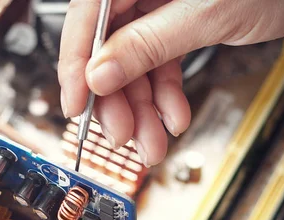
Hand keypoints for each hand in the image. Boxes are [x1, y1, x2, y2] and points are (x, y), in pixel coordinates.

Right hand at [58, 0, 283, 165]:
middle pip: (109, 48)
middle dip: (117, 99)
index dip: (76, 65)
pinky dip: (166, 96)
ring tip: (151, 142)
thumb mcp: (207, 14)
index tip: (76, 105)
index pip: (88, 18)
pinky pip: (161, 64)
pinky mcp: (179, 23)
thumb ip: (148, 43)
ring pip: (135, 63)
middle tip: (122, 135)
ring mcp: (160, 5)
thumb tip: (99, 74)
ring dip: (143, 108)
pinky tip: (173, 118)